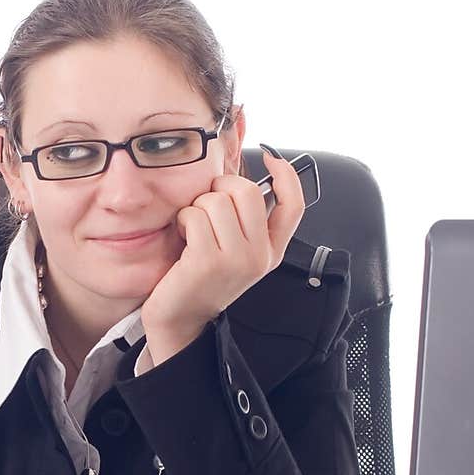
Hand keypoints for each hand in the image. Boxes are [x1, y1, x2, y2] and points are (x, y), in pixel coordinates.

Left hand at [140, 148, 305, 341]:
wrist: (179, 317)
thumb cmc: (202, 277)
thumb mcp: (236, 250)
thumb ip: (246, 219)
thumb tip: (242, 176)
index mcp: (272, 251)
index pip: (294, 205)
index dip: (286, 174)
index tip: (270, 157)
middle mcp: (260, 256)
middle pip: (248, 192)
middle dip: (220, 187)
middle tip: (207, 205)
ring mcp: (236, 260)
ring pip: (217, 201)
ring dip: (197, 207)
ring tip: (193, 229)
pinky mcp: (207, 261)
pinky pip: (195, 215)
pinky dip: (183, 219)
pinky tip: (183, 238)